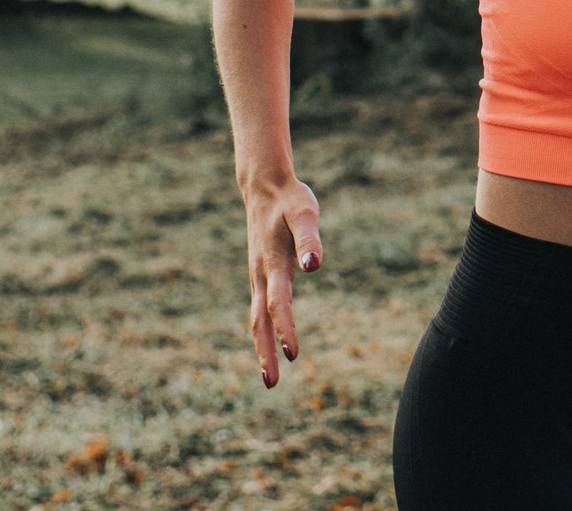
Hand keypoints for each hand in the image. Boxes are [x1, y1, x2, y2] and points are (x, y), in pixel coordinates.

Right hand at [243, 173, 323, 387]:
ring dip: (261, 346)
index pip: (279, 302)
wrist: (265, 187)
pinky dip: (262, 330)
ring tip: (268, 375)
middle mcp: (261, 274)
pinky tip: (269, 344)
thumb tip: (314, 266)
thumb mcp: (305, 214)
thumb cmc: (291, 200)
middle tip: (271, 383)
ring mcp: (258, 276)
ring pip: (256, 317)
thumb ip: (310, 239)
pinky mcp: (260, 274)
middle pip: (260, 320)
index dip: (286, 328)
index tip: (292, 354)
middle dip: (265, 352)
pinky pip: (259, 309)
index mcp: (273, 263)